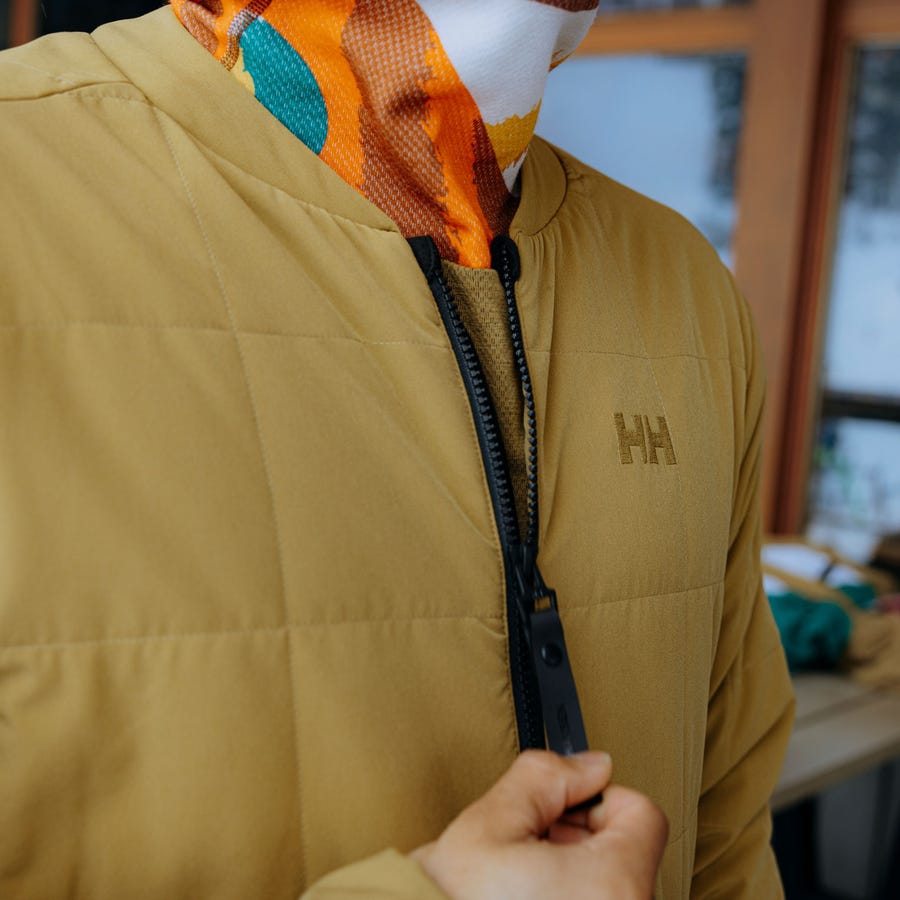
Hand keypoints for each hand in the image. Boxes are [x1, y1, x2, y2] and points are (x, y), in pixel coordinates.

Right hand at [411, 750, 666, 899]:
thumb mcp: (487, 825)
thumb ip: (543, 778)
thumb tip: (587, 765)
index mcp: (613, 884)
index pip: (643, 813)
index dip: (596, 797)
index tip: (560, 805)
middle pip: (622, 850)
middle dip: (574, 835)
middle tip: (525, 845)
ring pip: (604, 882)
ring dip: (567, 871)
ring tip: (517, 881)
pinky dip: (565, 897)